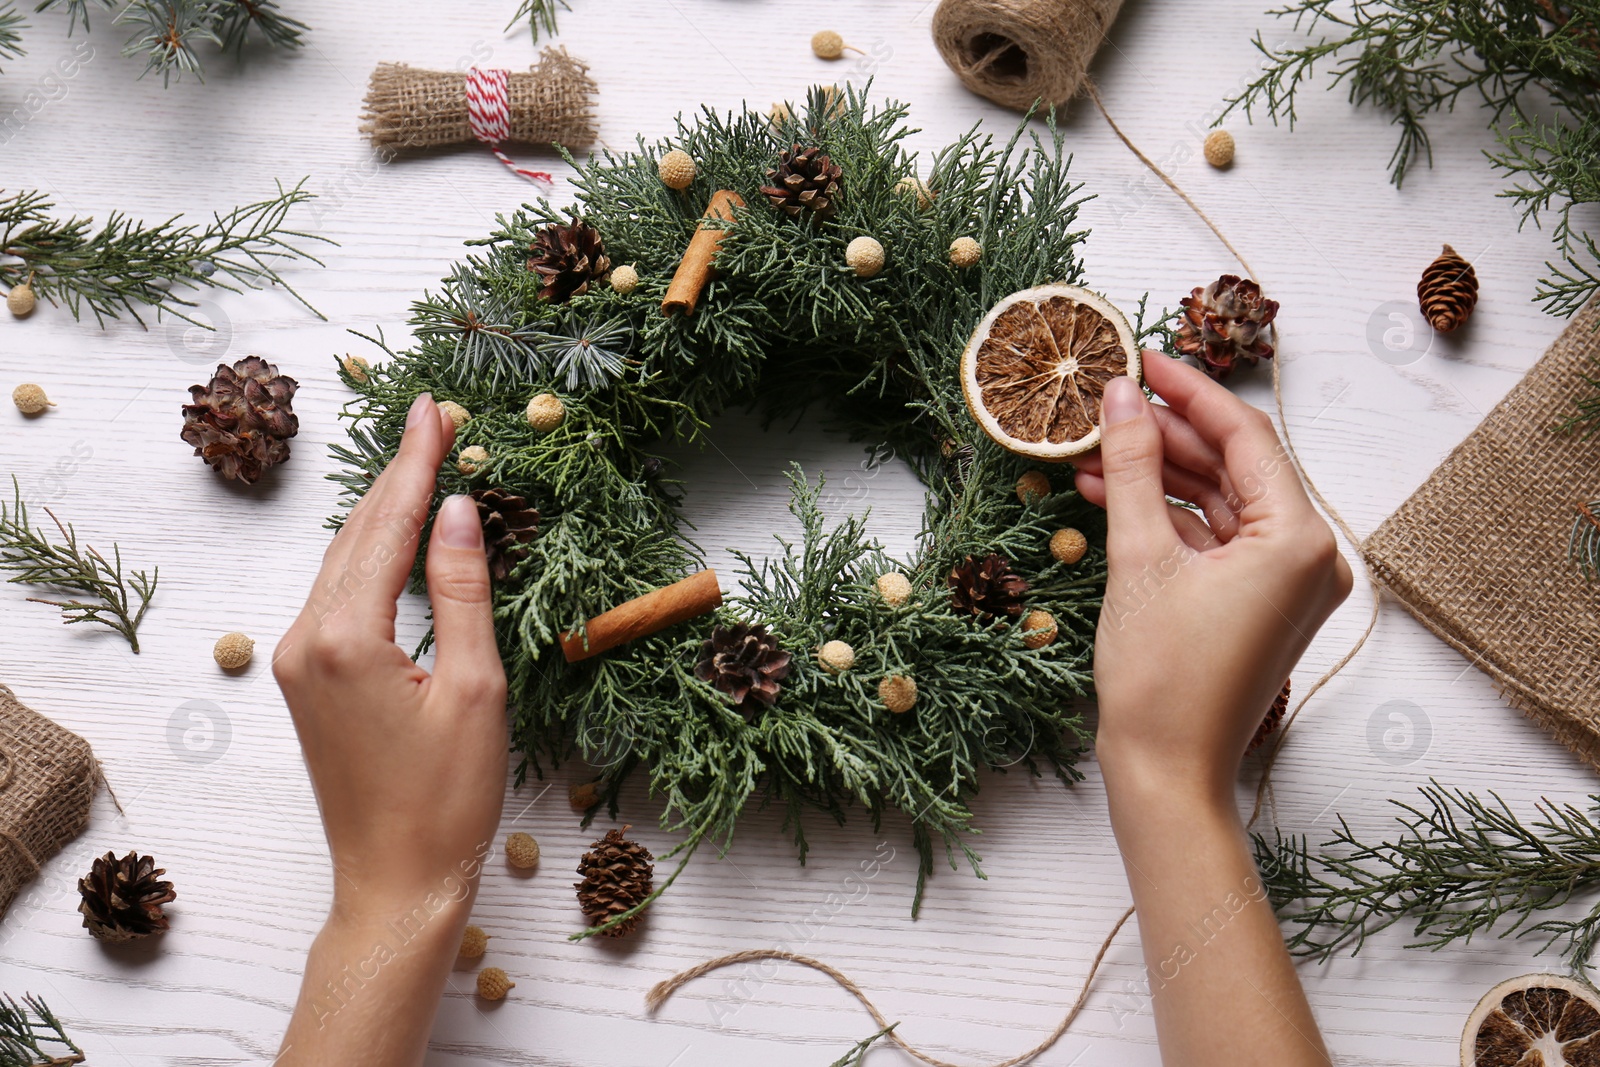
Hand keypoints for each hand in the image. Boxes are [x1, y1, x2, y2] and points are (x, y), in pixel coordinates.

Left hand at [274, 393, 506, 1065]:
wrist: (394, 882)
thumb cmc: (446, 799)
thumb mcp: (474, 689)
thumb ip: (464, 591)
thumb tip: (459, 510)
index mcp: (344, 638)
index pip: (387, 526)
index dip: (415, 463)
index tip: (432, 408)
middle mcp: (304, 640)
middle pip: (356, 535)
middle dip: (396, 476)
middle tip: (430, 419)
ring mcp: (297, 662)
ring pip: (343, 562)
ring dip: (381, 512)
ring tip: (420, 462)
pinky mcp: (306, 682)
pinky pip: (338, 595)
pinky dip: (370, 555)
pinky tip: (397, 537)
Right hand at [1074, 357, 1346, 1066]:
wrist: (1166, 775)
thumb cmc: (1159, 679)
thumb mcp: (1139, 558)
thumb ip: (1132, 466)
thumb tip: (1121, 394)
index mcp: (1301, 541)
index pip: (1246, 437)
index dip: (1189, 392)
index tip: (1141, 357)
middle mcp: (1310, 559)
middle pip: (1236, 467)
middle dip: (1168, 433)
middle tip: (1110, 399)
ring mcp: (1287, 586)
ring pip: (1221, 503)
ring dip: (1160, 475)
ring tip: (1094, 448)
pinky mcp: (1260, 607)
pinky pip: (1216, 541)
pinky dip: (1169, 518)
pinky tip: (1112, 495)